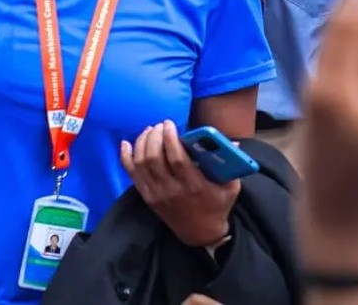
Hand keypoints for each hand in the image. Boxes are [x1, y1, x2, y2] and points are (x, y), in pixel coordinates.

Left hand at [121, 119, 235, 247]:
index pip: (176, 158)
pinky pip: (132, 174)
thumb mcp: (230, 187)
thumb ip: (231, 164)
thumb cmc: (217, 206)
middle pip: (154, 158)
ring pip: (141, 163)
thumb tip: (231, 141)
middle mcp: (171, 190)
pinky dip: (126, 157)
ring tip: (150, 130)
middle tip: (160, 125)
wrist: (200, 234)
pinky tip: (126, 143)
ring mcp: (156, 194)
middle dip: (155, 136)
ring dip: (143, 142)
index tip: (169, 124)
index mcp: (193, 185)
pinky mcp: (147, 197)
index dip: (170, 138)